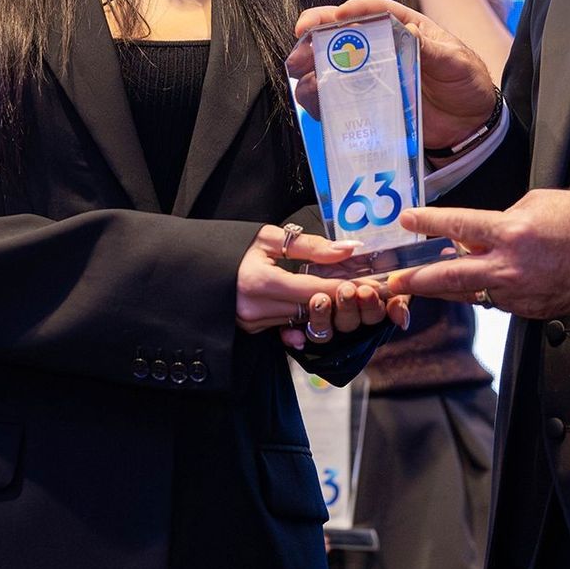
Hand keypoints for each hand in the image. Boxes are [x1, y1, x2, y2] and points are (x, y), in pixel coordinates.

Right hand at [235, 224, 409, 350]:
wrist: (196, 268)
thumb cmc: (230, 246)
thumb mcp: (268, 238)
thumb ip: (310, 246)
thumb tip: (348, 249)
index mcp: (260, 282)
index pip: (315, 289)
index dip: (347, 287)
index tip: (373, 284)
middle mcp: (256, 310)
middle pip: (313, 309)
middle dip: (342, 299)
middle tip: (370, 289)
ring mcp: (253, 324)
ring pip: (302, 320)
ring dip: (326, 308)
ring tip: (350, 293)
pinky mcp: (252, 330)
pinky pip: (287, 326)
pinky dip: (304, 317)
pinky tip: (318, 307)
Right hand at [293, 0, 495, 149]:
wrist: (470, 125)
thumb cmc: (466, 82)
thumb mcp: (455, 61)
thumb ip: (432, 48)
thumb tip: (406, 31)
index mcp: (403, 26)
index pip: (373, 11)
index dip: (351, 11)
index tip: (332, 17)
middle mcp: (381, 48)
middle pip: (340, 36)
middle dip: (314, 39)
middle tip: (300, 48)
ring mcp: (372, 77)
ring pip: (331, 68)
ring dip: (312, 72)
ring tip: (304, 80)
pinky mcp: (367, 105)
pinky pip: (336, 101)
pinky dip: (321, 102)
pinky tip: (316, 105)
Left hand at [386, 190, 569, 317]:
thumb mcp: (535, 203)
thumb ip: (503, 218)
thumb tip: (482, 232)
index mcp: (510, 233)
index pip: (458, 226)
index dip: (428, 223)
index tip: (406, 220)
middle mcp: (508, 267)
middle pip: (450, 275)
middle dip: (417, 279)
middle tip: (392, 281)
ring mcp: (518, 293)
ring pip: (470, 292)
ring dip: (446, 287)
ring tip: (422, 283)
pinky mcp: (528, 309)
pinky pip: (496, 299)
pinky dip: (484, 290)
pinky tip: (477, 282)